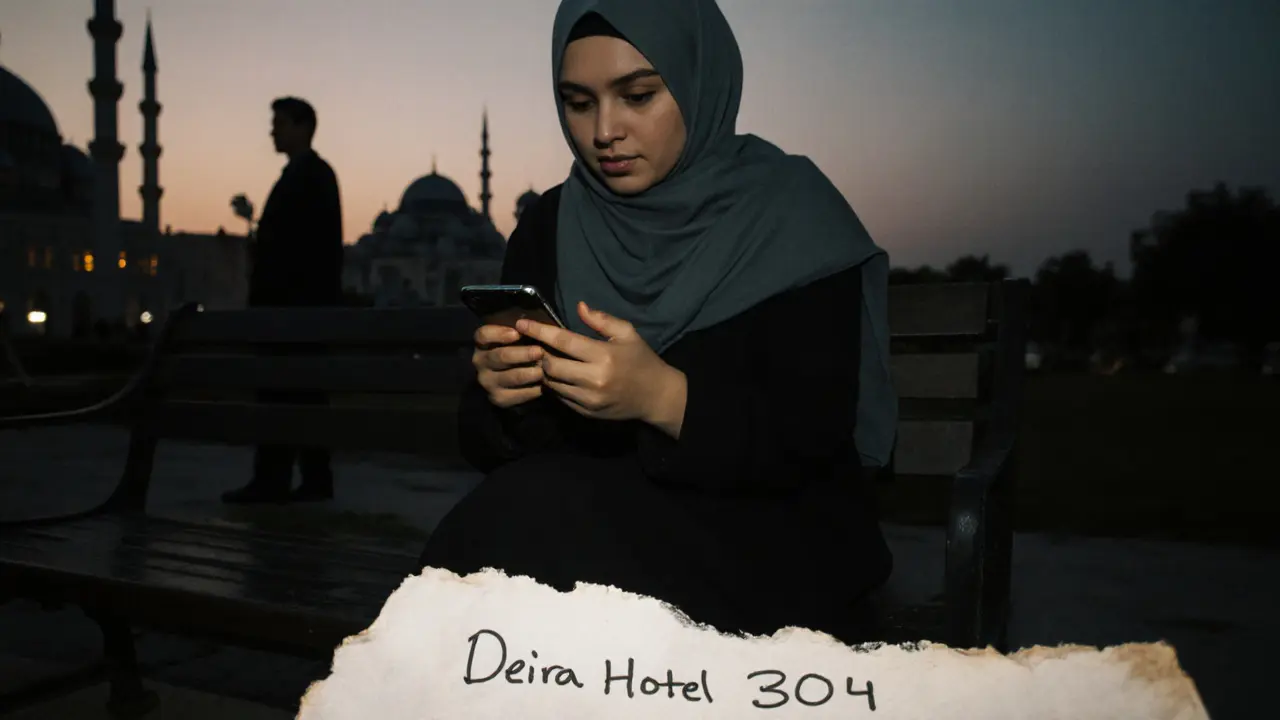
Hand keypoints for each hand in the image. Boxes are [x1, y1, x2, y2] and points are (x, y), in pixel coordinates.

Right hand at [472, 324, 544, 407]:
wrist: (516, 379)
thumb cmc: (520, 349)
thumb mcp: (517, 337)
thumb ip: (522, 332)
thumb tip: (534, 326)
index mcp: (482, 343)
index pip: (483, 335)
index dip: (499, 333)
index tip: (517, 333)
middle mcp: (480, 362)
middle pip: (499, 356)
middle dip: (522, 354)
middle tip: (539, 352)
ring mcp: (488, 382)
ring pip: (509, 377)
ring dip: (528, 373)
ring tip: (543, 371)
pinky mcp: (498, 398)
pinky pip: (516, 394)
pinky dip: (531, 390)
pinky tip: (543, 385)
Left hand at [517, 302, 686, 433]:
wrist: (656, 396)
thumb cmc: (642, 360)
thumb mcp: (627, 334)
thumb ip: (601, 320)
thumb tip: (579, 307)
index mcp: (603, 356)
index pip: (563, 341)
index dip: (539, 331)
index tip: (522, 324)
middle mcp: (593, 379)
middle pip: (550, 365)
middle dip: (540, 354)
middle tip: (541, 347)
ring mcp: (588, 399)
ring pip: (552, 384)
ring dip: (546, 371)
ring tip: (549, 361)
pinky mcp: (586, 412)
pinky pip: (560, 397)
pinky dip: (556, 386)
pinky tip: (562, 377)